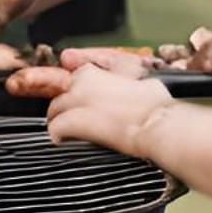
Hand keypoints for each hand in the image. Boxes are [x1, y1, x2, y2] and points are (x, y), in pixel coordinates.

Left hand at [46, 65, 175, 158]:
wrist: (156, 123)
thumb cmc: (154, 104)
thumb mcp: (138, 76)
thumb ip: (122, 72)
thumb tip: (123, 78)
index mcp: (95, 71)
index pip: (73, 78)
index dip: (77, 92)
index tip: (80, 101)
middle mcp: (81, 82)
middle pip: (60, 94)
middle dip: (65, 106)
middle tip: (75, 118)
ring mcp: (76, 101)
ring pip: (54, 110)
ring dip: (59, 120)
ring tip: (67, 132)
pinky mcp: (73, 121)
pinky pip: (55, 128)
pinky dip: (58, 134)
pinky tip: (63, 140)